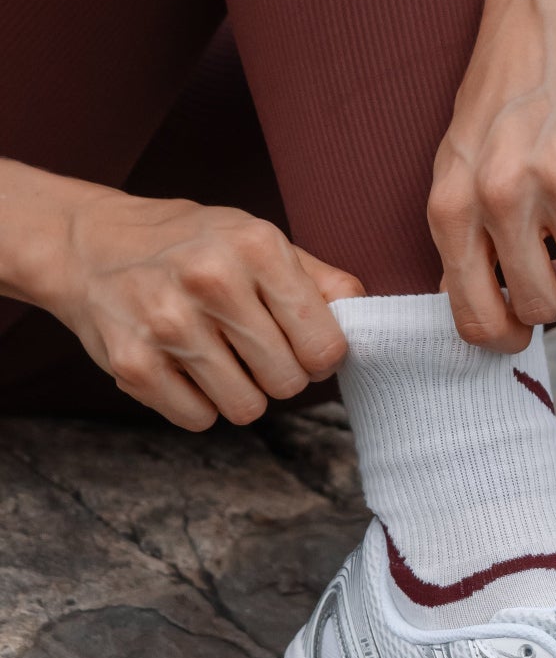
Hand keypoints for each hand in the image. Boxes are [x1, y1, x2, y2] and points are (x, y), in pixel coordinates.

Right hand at [41, 185, 363, 429]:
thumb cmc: (189, 244)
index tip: (303, 345)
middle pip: (289, 382)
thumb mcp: (256, 237)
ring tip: (219, 357)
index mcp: (255, 246)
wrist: (87, 244)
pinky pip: (199, 420)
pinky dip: (199, 404)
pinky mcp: (132, 364)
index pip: (325, 345)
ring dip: (241, 393)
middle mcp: (211, 282)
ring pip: (247, 409)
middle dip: (281, 375)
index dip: (321, 356)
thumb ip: (319, 279)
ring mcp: (168, 325)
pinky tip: (184, 368)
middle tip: (255, 350)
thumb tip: (365, 318)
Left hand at [427, 0, 555, 350]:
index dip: (506, 337)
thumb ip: (463, 240)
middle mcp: (501, 196)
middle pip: (543, 307)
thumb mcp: (456, 167)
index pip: (475, 318)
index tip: (523, 328)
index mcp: (451, 206)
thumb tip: (483, 317)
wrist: (544, 14)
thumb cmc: (500, 100)